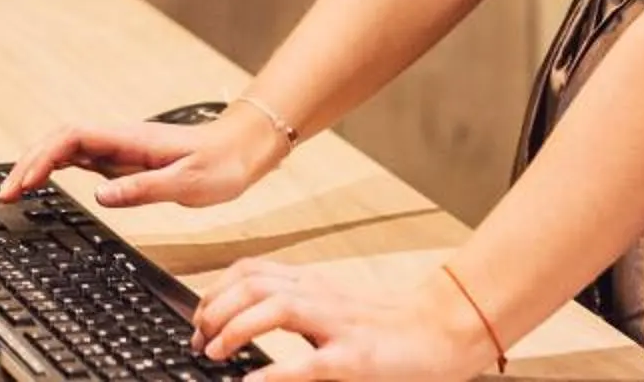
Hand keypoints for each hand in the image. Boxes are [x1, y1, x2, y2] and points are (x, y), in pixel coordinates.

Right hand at [0, 107, 285, 208]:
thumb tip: (99, 195)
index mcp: (128, 139)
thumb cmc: (220, 164)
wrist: (240, 150)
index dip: (41, 157)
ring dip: (38, 165)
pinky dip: (57, 169)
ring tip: (15, 191)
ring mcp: (119, 149)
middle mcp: (118, 140)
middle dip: (28, 163)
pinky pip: (81, 159)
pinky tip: (46, 182)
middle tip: (6, 194)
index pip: (70, 138)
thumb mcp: (187, 182)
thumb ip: (143, 189)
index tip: (22, 183)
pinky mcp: (125, 161)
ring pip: (66, 149)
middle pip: (58, 140)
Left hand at [191, 258, 497, 380]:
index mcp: (312, 283)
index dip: (215, 291)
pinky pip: (306, 362)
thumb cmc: (390, 325)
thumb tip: (250, 320)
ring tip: (215, 352)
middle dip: (215, 309)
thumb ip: (297, 309)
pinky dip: (273, 372)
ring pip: (273, 306)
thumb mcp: (334, 307)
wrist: (445, 330)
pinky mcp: (355, 357)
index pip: (249, 271)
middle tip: (199, 340)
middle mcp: (320, 295)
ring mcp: (337, 325)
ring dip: (234, 328)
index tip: (198, 317)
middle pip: (251, 283)